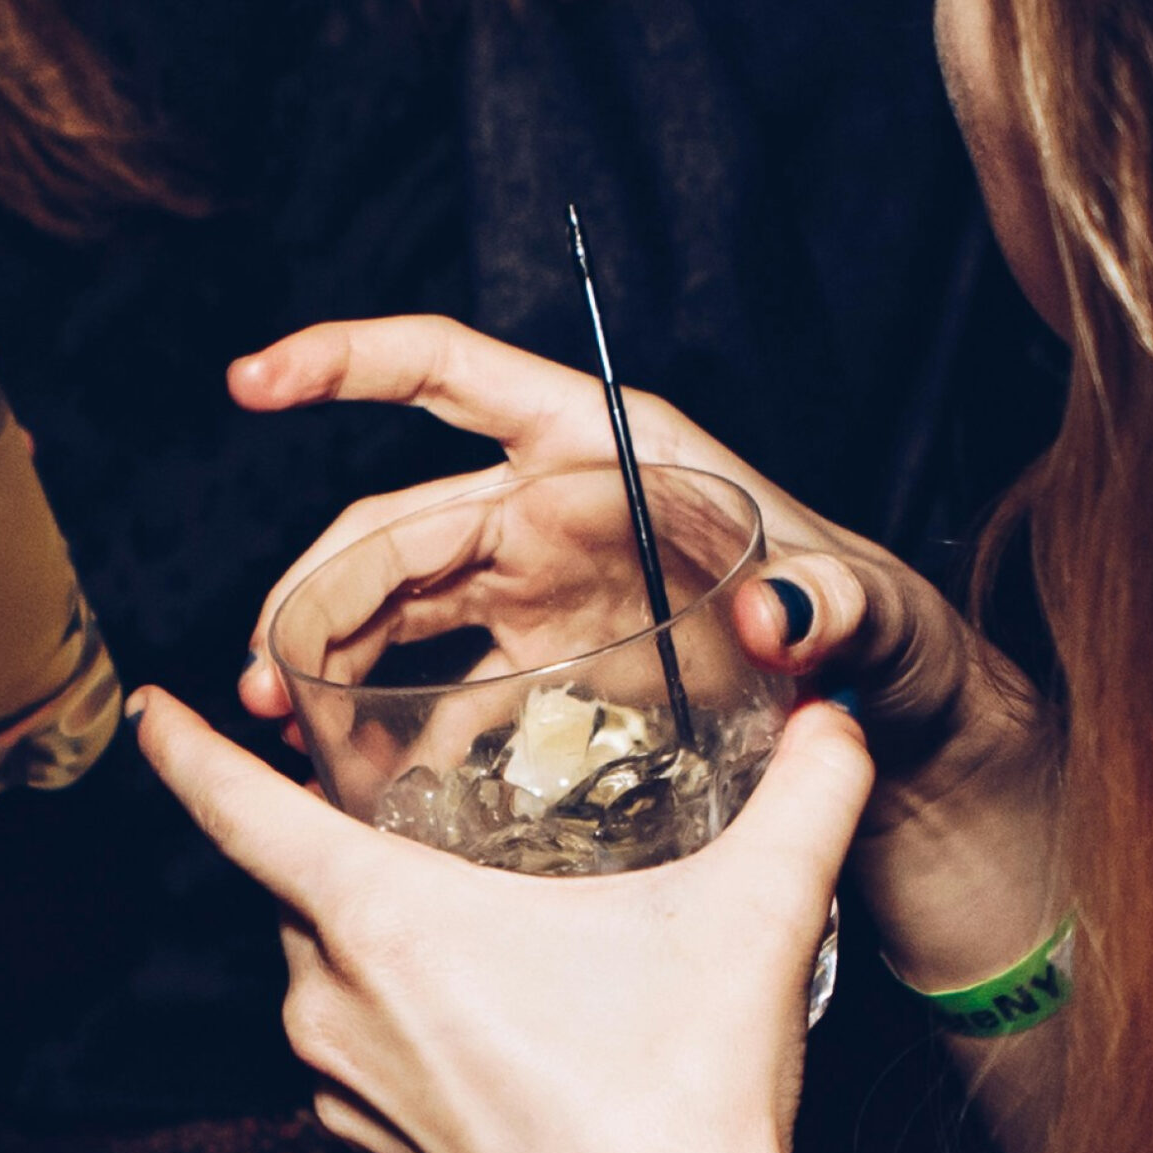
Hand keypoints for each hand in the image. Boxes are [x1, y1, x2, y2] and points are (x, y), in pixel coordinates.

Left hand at [132, 687, 867, 1152]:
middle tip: (433, 821)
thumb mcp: (752, 920)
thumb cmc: (683, 1107)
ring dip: (388, 942)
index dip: (186, 750)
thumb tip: (837, 718)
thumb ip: (804, 798)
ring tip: (490, 934)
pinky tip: (495, 1028)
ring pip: (332, 972)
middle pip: (305, 888)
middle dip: (352, 847)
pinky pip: (355, 1051)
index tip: (149, 709)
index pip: (238, 811)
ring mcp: (337, 1087)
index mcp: (380, 921)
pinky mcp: (363, 1152)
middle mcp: (329, 1001)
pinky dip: (402, 1022)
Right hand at [228, 317, 1060, 984]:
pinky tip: (355, 789)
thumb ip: (836, 606)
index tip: (253, 380)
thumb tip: (779, 609)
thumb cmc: (896, 642)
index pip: (452, 375)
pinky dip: (386, 733)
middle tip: (267, 679)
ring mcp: (541, 593)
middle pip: (396, 523)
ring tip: (283, 731)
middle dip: (314, 589)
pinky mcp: (545, 674)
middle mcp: (555, 509)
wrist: (899, 737)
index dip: (347, 362)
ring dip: (326, 660)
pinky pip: (438, 694)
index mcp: (608, 451)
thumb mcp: (879, 615)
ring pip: (395, 608)